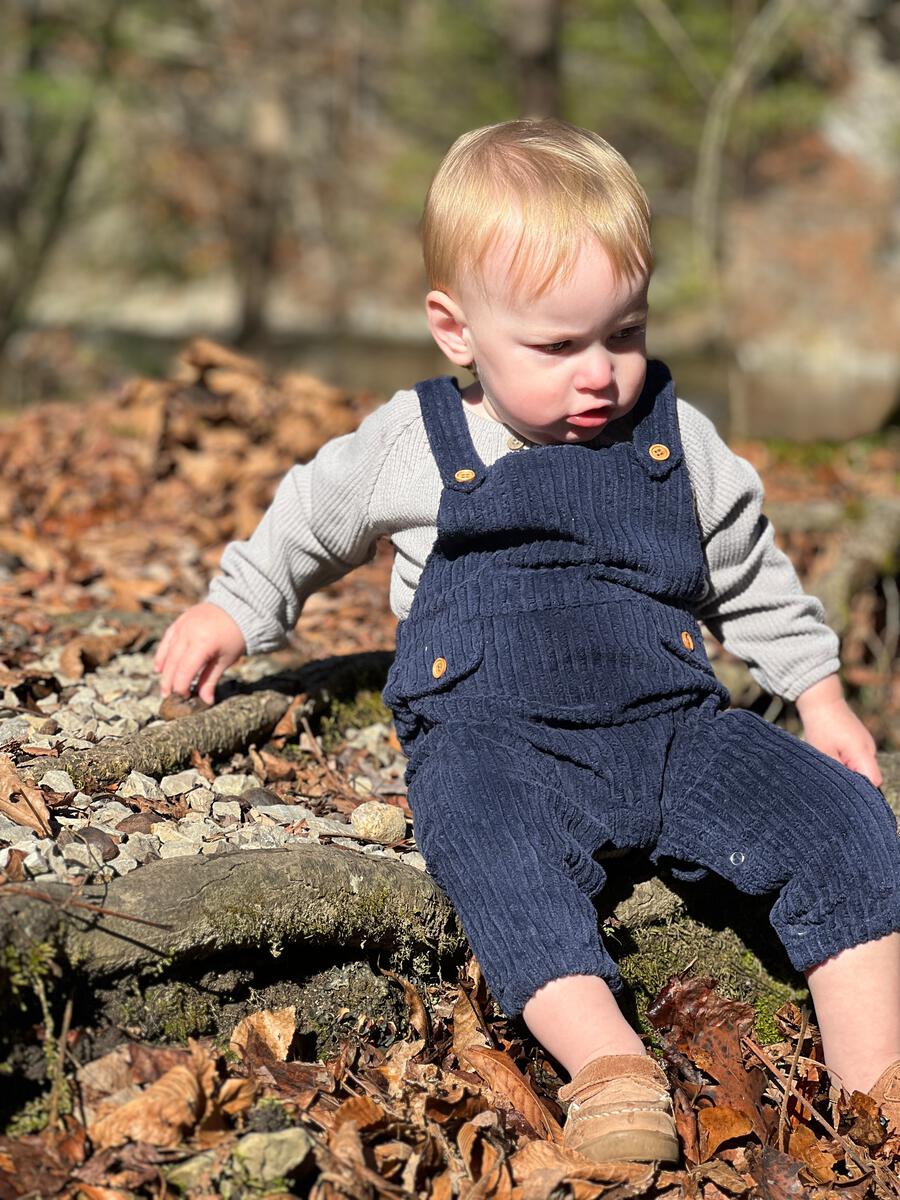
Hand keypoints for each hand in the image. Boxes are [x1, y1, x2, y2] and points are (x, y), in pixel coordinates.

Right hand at [153, 603, 246, 705]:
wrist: (238, 607)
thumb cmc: (235, 636)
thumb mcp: (226, 660)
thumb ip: (211, 680)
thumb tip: (206, 701)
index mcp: (203, 644)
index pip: (185, 670)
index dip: (181, 686)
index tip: (183, 697)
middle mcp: (189, 633)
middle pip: (173, 663)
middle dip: (169, 682)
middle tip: (167, 696)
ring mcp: (183, 625)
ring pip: (167, 652)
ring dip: (164, 670)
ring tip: (163, 686)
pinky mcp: (180, 620)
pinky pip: (167, 639)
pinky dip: (162, 654)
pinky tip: (158, 667)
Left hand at [795, 674, 881, 788]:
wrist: (821, 699)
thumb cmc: (820, 725)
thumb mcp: (823, 753)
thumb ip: (837, 773)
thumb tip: (842, 788)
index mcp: (863, 753)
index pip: (874, 782)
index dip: (860, 791)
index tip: (844, 791)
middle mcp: (870, 749)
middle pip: (868, 776)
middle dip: (852, 780)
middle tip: (832, 775)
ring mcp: (866, 743)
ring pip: (861, 767)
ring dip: (848, 769)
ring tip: (830, 761)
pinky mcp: (859, 740)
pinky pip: (857, 757)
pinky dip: (846, 760)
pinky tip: (832, 753)